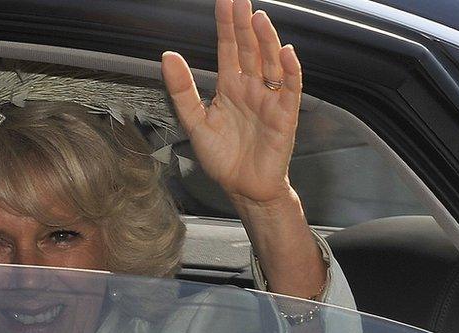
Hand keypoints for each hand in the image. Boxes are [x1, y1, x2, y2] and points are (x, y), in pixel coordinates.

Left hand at [161, 0, 301, 205]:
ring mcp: (270, 99)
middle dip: (244, 25)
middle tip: (240, 0)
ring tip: (258, 19)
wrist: (243, 188)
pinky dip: (291, 71)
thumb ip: (182, 90)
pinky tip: (285, 53)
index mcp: (230, 86)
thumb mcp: (195, 121)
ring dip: (266, 41)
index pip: (228, 49)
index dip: (226, 26)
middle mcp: (251, 88)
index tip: (225, 2)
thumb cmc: (222, 157)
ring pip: (271, 63)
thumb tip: (168, 57)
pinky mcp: (285, 115)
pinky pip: (290, 88)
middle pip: (250, 49)